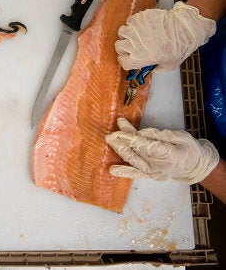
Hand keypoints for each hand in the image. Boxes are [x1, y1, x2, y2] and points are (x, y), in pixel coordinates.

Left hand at [105, 117, 219, 183]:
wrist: (196, 165)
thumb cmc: (189, 147)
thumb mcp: (179, 136)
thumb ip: (160, 135)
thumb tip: (142, 133)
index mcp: (170, 155)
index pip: (147, 146)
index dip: (132, 139)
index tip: (120, 131)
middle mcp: (160, 166)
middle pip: (138, 151)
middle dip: (123, 142)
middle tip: (111, 134)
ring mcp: (154, 172)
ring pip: (134, 160)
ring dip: (121, 150)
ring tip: (110, 141)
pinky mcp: (151, 175)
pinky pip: (136, 174)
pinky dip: (124, 171)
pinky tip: (113, 170)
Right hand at [115, 2, 215, 72]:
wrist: (187, 27)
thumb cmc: (181, 47)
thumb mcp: (169, 65)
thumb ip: (154, 68)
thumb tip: (146, 67)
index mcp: (141, 58)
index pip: (123, 62)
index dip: (126, 61)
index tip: (129, 59)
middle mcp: (135, 44)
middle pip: (119, 47)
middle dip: (124, 48)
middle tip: (131, 46)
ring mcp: (136, 30)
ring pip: (121, 33)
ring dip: (127, 35)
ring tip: (135, 35)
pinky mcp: (140, 18)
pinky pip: (130, 21)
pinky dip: (133, 24)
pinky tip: (142, 26)